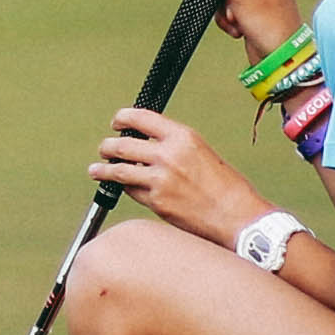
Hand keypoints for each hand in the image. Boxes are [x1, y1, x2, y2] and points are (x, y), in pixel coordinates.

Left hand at [90, 106, 260, 244]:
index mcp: (183, 137)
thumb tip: (145, 145)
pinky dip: (125, 189)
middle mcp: (169, 154)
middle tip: (104, 149)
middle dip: (108, 147)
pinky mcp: (156, 202)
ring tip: (96, 169)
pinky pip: (131, 191)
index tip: (116, 122)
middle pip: (122, 144)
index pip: (141, 117)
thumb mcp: (201, 152)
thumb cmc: (226, 187)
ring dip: (103, 169)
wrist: (238, 216)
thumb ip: (173, 146)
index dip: (122, 118)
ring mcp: (160, 179)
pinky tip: (123, 188)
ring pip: (119, 169)